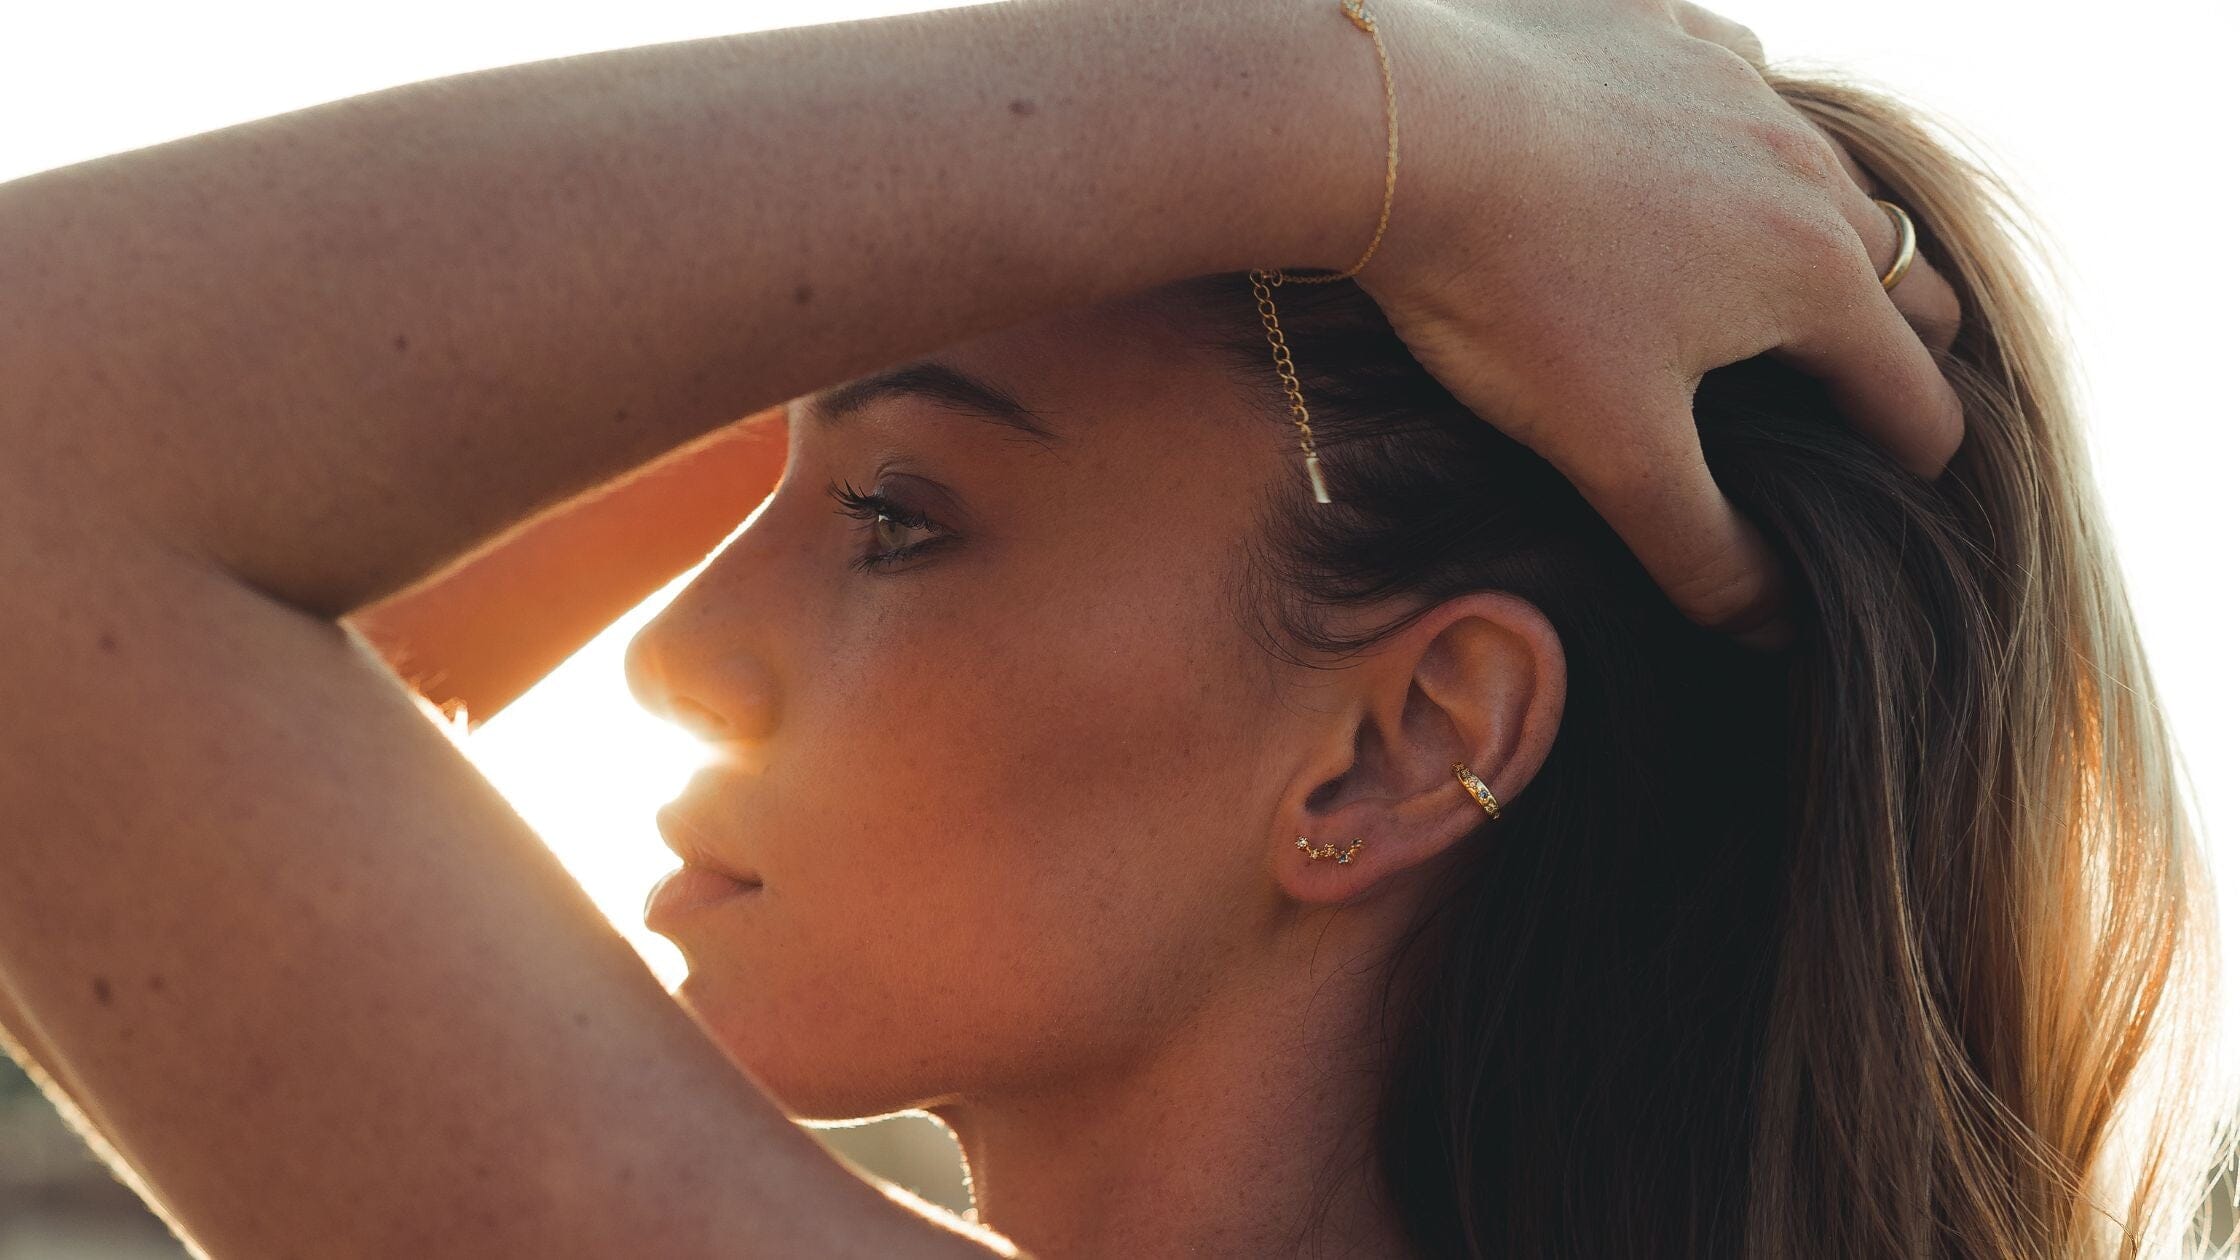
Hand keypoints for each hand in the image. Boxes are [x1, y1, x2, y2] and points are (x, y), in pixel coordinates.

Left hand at [1356, 0, 1964, 649]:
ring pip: (1823, 168)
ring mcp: (1733, 84)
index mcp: (1811, 277)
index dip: (1916, 455)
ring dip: (1820, 230)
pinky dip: (1729, 127)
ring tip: (1778, 281)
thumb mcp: (1609, 448)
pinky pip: (1733, 76)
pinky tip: (1682, 152)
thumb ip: (1700, 546)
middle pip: (1897, 271)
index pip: (1912, 391)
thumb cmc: (1509, 296)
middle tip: (1858, 389)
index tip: (1908, 489)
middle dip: (1893, 338)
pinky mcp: (1661, 28)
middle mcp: (1801, 167)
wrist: (1401, 127)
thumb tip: (1773, 622)